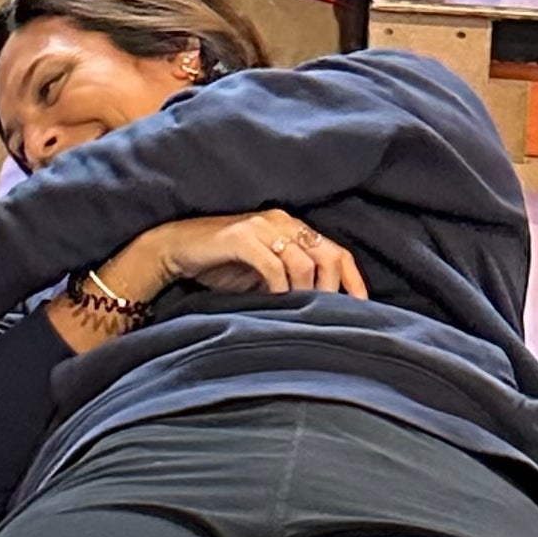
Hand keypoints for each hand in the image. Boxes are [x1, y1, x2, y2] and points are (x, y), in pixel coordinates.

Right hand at [143, 210, 368, 300]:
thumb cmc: (221, 265)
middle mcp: (282, 221)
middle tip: (325, 315)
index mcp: (293, 228)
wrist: (175, 249)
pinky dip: (279, 288)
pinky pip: (272, 265)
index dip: (353, 280)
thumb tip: (320, 309)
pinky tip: (275, 302)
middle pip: (327, 255)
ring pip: (302, 261)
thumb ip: (291, 281)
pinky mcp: (240, 236)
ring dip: (304, 292)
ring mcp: (261, 226)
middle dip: (331, 289)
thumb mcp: (264, 274)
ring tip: (298, 311)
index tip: (361, 307)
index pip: (337, 251)